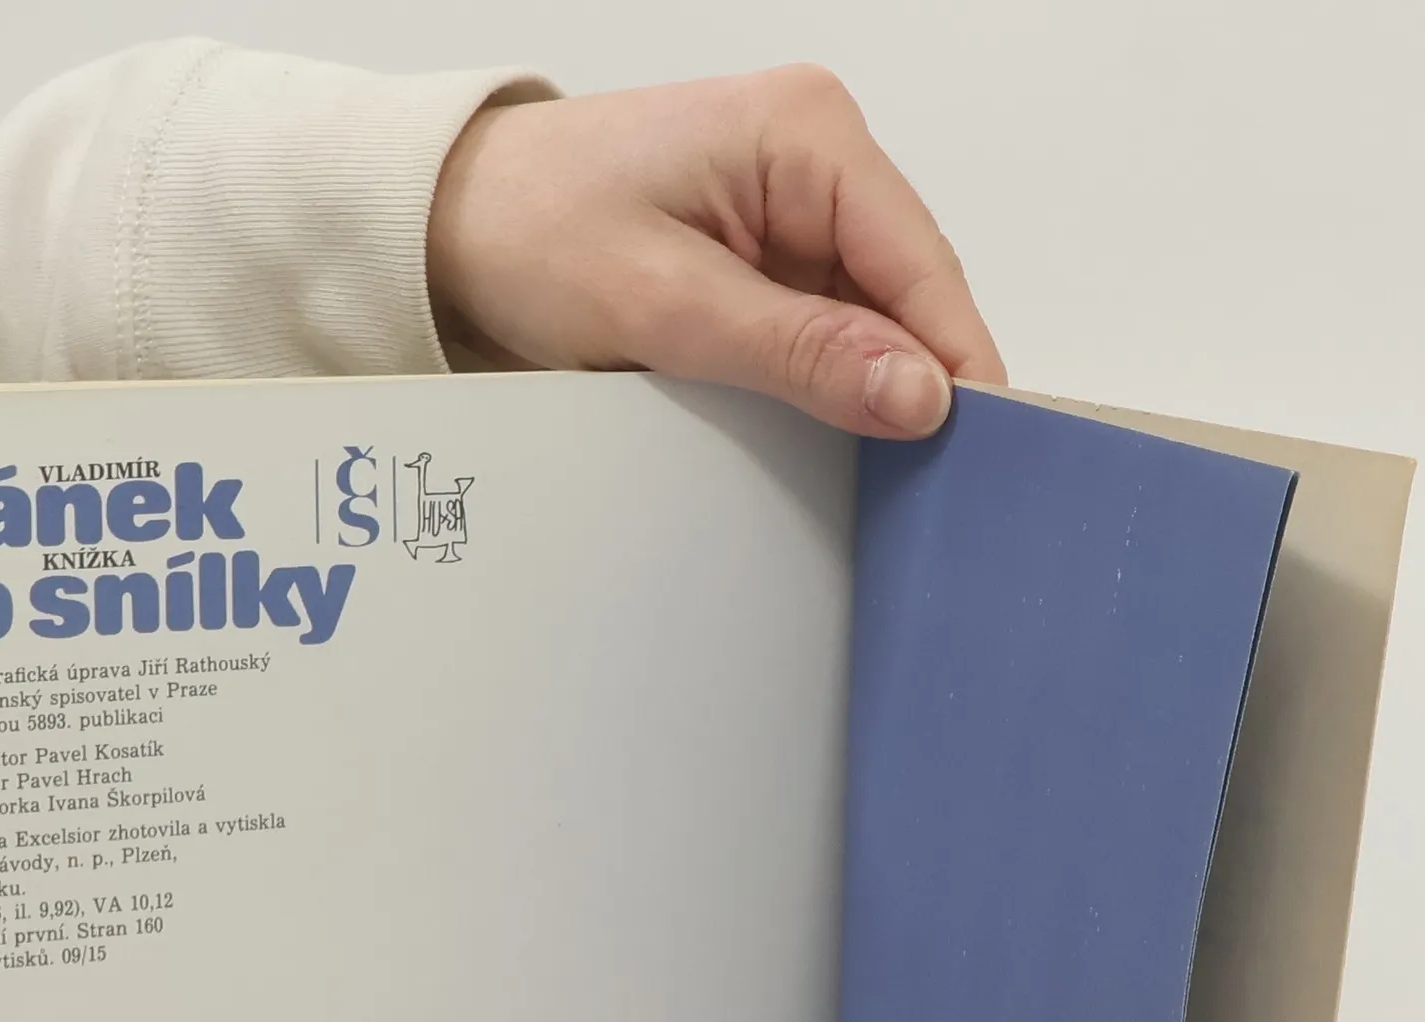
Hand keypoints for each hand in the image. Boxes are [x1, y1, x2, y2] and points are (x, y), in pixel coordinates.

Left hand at [429, 65, 1005, 438]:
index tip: (976, 452)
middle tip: (921, 485)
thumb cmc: (531, 230)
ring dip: (860, 390)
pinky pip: (819, 328)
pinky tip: (813, 435)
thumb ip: (797, 352)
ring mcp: (790, 207)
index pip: (921, 262)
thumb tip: (917, 395)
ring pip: (867, 320)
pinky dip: (819, 384)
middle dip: (910, 382)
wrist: (448, 223)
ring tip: (864, 470)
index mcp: (805, 133)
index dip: (955, 361)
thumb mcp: (664, 304)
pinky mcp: (761, 253)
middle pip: (906, 294)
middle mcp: (813, 157)